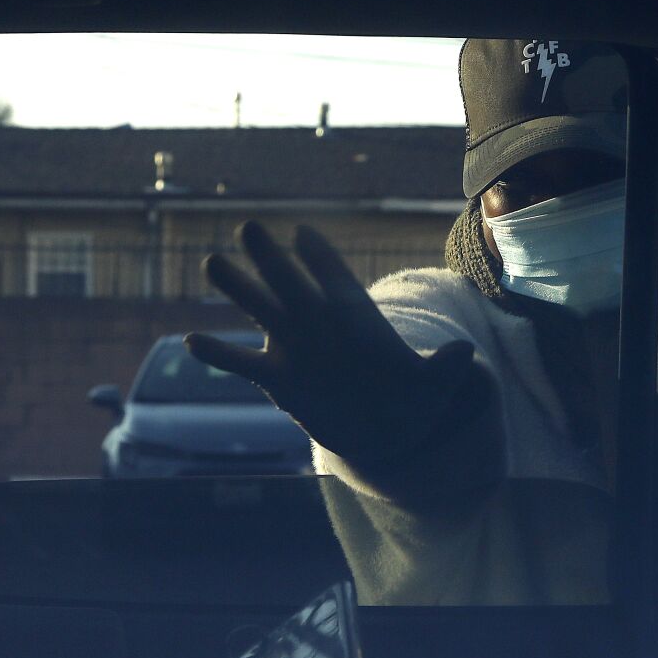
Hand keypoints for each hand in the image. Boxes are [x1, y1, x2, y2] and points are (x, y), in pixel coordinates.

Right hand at [188, 223, 487, 464]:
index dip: (322, 259)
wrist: (385, 429)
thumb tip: (465, 354)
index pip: (337, 278)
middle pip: (293, 283)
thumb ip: (444, 368)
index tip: (303, 234)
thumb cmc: (412, 398)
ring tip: (212, 263)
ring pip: (262, 310)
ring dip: (238, 289)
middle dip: (272, 258)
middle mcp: (321, 322)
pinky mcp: (279, 378)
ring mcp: (296, 346)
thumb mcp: (433, 386)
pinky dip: (221, 354)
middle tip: (249, 228)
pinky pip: (244, 363)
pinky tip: (192, 341)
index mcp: (357, 314)